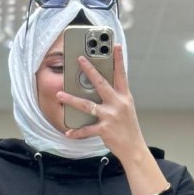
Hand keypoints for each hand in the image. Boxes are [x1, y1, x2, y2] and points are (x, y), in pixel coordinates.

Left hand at [56, 45, 145, 159]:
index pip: (121, 75)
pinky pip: (87, 129)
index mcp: (124, 97)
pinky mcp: (105, 129)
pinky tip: (68, 132)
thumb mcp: (126, 108)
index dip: (119, 59)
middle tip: (79, 59)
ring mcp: (111, 116)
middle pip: (101, 84)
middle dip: (89, 70)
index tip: (116, 46)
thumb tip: (102, 86)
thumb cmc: (128, 128)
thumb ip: (116, 96)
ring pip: (87, 105)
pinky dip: (77, 132)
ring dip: (71, 100)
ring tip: (59, 94)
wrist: (134, 148)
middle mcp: (118, 104)